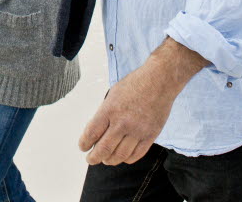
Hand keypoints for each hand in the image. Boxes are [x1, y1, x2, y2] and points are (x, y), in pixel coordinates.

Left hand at [79, 38, 207, 165]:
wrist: (159, 81)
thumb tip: (97, 132)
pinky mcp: (151, 135)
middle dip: (94, 158)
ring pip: (120, 155)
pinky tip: (123, 157)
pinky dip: (127, 159)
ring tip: (106, 159)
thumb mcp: (113, 94)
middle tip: (91, 159)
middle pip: (104, 149)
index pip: (92, 133)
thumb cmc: (135, 84)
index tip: (83, 147)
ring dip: (110, 160)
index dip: (84, 143)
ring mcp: (138, 130)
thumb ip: (105, 113)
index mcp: (110, 110)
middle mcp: (123, 122)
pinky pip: (137, 154)